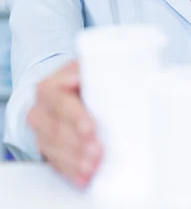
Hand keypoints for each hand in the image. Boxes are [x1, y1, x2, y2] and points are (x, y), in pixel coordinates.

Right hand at [27, 61, 101, 187]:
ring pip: (55, 149)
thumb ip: (91, 69)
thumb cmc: (82, 79)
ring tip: (93, 166)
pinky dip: (71, 170)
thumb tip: (88, 73)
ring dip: (75, 159)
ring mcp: (40, 132)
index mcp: (47, 87)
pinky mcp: (46, 148)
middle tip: (97, 152)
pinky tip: (84, 175)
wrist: (66, 91)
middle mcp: (39, 110)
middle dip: (78, 143)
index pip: (60, 102)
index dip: (76, 116)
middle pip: (57, 130)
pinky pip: (55, 163)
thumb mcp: (86, 69)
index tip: (90, 128)